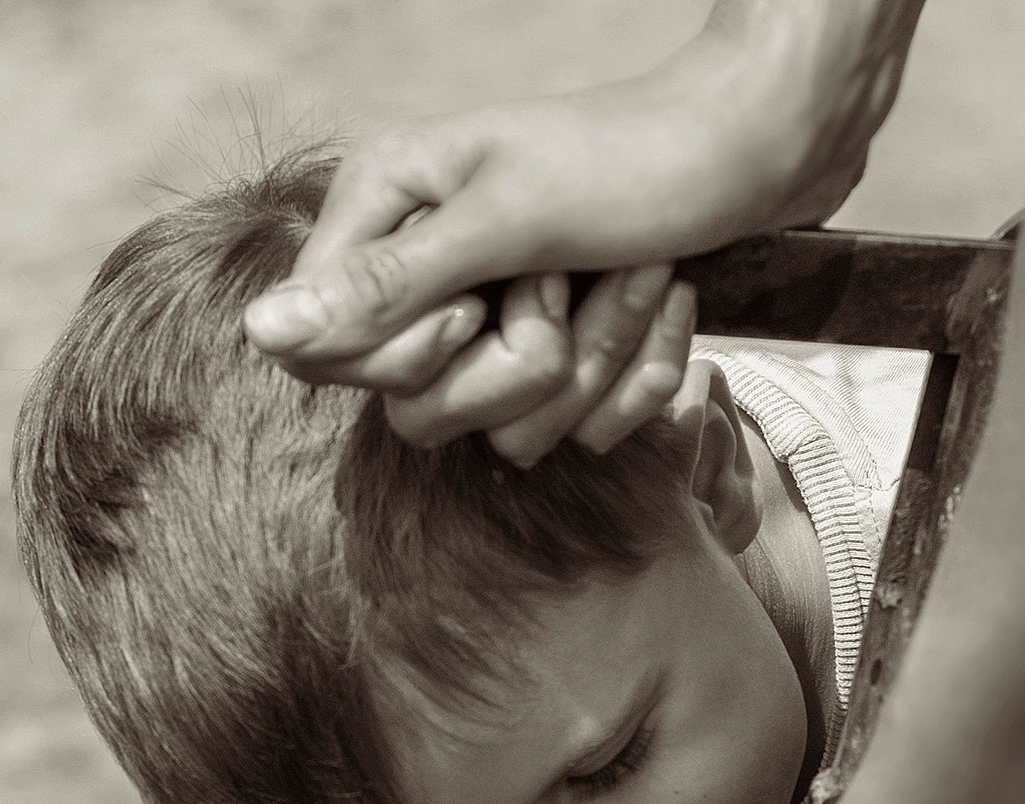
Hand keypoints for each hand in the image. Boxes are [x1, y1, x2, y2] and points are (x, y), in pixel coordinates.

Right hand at [243, 7, 922, 457]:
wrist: (762, 147)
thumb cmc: (634, 161)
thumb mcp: (505, 220)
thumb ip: (384, 287)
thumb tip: (262, 336)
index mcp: (386, 216)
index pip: (332, 361)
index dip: (408, 357)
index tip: (472, 305)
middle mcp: (431, 274)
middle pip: (422, 415)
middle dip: (519, 369)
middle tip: (564, 283)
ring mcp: (500, 321)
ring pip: (511, 434)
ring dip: (595, 367)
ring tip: (634, 276)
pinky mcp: (566, 359)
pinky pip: (579, 432)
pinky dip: (637, 375)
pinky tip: (663, 300)